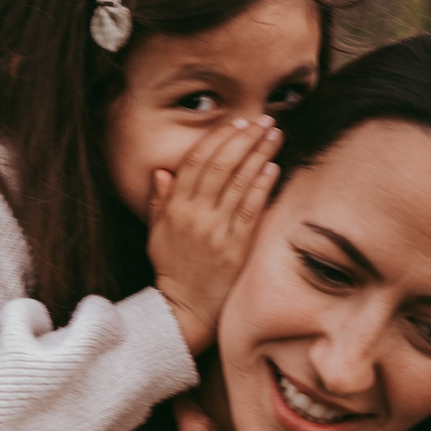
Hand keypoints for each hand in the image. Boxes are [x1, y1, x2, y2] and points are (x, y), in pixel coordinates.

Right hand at [149, 116, 278, 355]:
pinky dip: (261, 185)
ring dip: (259, 153)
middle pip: (221, 165)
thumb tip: (163, 172)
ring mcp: (216, 230)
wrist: (184, 309)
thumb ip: (160, 202)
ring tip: (275, 135)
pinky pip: (250, 208)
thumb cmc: (173, 270)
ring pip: (239, 181)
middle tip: (263, 120)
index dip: (217, 138)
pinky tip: (273, 167)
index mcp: (175, 208)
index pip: (196, 162)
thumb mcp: (156, 234)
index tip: (236, 123)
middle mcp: (195, 215)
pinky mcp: (236, 247)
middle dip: (244, 138)